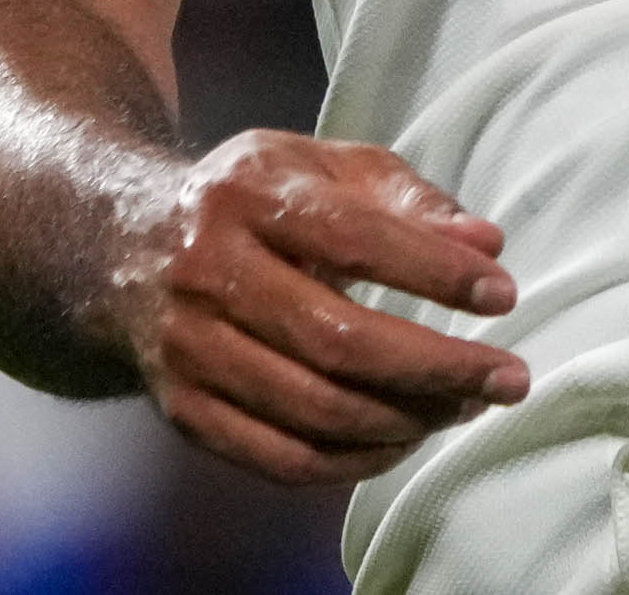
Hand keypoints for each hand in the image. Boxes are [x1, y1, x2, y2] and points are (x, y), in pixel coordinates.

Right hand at [109, 130, 532, 483]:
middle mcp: (207, 271)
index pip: (353, 238)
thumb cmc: (249, 203)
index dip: (436, 272)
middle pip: (338, 340)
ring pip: (316, 409)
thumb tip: (486, 246)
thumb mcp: (319, 167)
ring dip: (410, 419)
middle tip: (508, 377)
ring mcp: (189, 349)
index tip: (502, 294)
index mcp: (244, 194)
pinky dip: (359, 460)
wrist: (119, 247)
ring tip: (467, 406)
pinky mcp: (185, 411)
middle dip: (439, 366)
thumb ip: (406, 198)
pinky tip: (406, 436)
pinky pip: (285, 458)